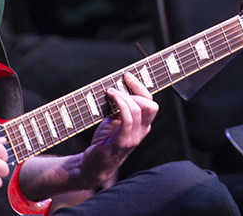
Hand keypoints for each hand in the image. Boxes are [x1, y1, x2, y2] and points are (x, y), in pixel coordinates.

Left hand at [79, 73, 157, 187]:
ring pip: (138, 109)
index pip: (150, 102)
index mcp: (143, 125)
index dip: (140, 87)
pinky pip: (128, 118)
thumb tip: (118, 87)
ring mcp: (134, 137)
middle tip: (120, 84)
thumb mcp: (114, 121)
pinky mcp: (123, 141)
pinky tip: (112, 96)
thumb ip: (121, 108)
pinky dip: (121, 104)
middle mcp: (142, 131)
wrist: (93, 166)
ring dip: (124, 96)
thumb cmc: (103, 142)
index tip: (127, 76)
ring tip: (110, 92)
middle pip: (150, 105)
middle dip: (136, 89)